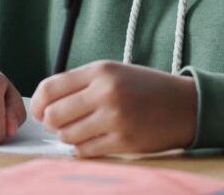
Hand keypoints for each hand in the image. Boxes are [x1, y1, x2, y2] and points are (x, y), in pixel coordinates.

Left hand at [30, 61, 197, 156]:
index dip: (38, 103)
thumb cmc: (145, 88)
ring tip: (82, 130)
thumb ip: (80, 84)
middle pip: (54, 115)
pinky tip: (94, 140)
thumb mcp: (114, 72)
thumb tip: (44, 105)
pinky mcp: (123, 142)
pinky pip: (85, 151)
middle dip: (52, 123)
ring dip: (68, 136)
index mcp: (100, 70)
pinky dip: (83, 148)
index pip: (50, 88)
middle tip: (61, 123)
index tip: (40, 110)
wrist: (185, 105)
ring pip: (67, 136)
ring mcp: (115, 118)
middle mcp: (106, 92)